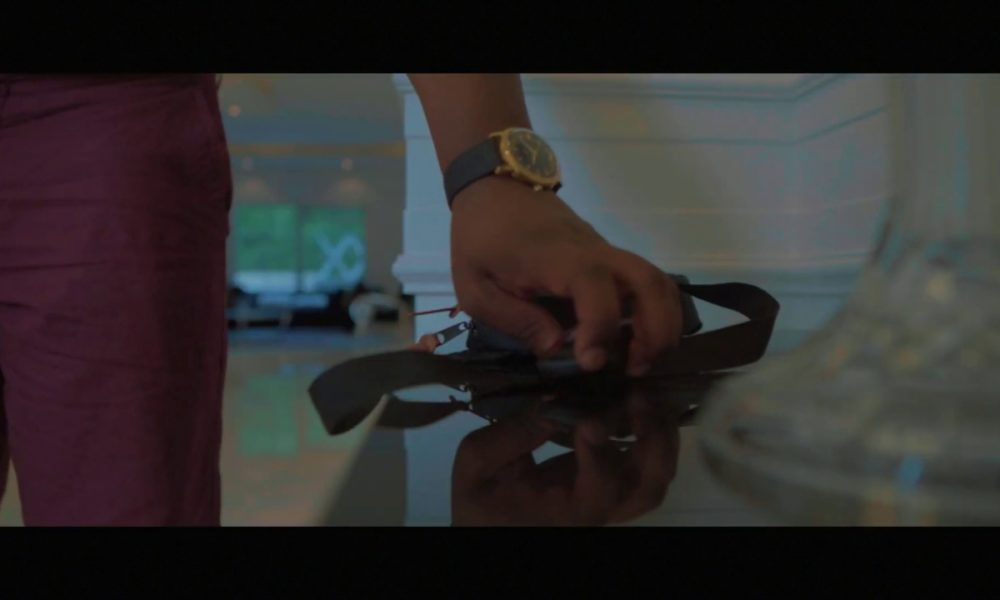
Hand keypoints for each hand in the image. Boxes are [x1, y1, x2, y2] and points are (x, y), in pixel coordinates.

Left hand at [450, 176, 681, 375]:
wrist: (494, 187)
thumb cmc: (481, 236)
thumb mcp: (475, 287)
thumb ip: (514, 319)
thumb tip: (555, 347)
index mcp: (556, 258)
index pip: (595, 286)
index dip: (600, 326)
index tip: (589, 361)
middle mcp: (593, 251)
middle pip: (649, 281)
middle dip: (656, 331)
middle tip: (635, 368)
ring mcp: (605, 251)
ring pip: (657, 280)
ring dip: (662, 323)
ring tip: (640, 360)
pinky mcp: (607, 256)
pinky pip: (645, 280)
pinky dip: (653, 311)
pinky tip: (634, 340)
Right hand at [451, 393, 680, 525]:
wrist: (487, 522)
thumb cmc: (480, 499)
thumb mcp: (476, 465)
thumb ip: (512, 435)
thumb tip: (553, 398)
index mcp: (567, 511)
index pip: (600, 490)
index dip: (601, 454)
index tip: (589, 419)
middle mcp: (599, 509)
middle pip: (647, 488)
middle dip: (651, 441)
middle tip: (635, 397)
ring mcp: (610, 496)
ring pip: (656, 477)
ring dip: (659, 436)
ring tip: (642, 394)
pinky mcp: (610, 481)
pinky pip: (646, 465)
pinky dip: (652, 434)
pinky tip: (637, 402)